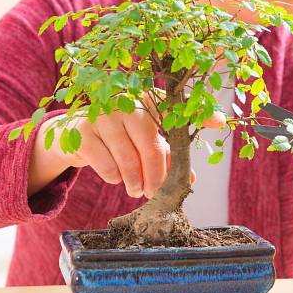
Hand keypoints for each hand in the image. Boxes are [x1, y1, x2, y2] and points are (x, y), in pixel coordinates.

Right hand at [27, 92, 225, 197]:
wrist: (74, 134)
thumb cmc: (120, 137)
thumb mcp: (145, 141)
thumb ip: (167, 155)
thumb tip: (190, 178)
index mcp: (147, 99)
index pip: (174, 108)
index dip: (197, 113)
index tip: (219, 122)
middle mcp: (126, 101)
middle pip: (151, 147)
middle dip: (156, 176)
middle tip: (155, 192)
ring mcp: (103, 114)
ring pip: (129, 161)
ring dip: (135, 183)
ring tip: (136, 189)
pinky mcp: (83, 132)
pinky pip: (108, 167)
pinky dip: (115, 178)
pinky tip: (115, 175)